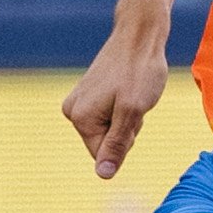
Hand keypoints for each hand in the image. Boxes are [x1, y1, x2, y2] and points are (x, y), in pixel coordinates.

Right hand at [64, 14, 171, 178]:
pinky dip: (124, 109)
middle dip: (126, 128)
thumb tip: (104, 175)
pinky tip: (127, 90)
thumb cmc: (139, 71)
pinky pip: (110, 117)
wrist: (139, 36)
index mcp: (80, 118)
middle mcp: (72, 111)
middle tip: (134, 101)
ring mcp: (79, 103)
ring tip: (132, 93)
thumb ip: (116, 145)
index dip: (126, 139)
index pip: (105, 155)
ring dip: (127, 118)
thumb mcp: (132, 112)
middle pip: (106, 143)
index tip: (132, 112)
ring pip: (110, 130)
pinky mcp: (88, 96)